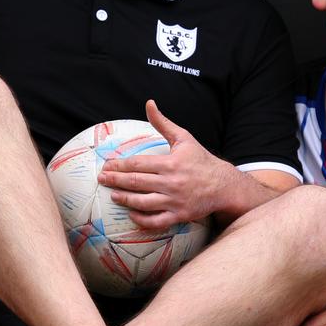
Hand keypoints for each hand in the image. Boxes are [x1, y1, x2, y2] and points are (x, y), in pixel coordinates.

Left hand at [97, 100, 235, 228]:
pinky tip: (132, 214)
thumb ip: (163, 123)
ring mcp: (175, 201)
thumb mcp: (184, 138)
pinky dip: (142, 219)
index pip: (137, 164)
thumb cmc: (201, 160)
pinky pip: (157, 221)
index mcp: (170, 163)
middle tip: (101, 179)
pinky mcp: (180, 215)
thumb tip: (149, 103)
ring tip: (113, 195)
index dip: (119, 165)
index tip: (107, 165)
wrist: (224, 185)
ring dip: (125, 199)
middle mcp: (171, 182)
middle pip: (136, 182)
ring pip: (143, 202)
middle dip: (115, 180)